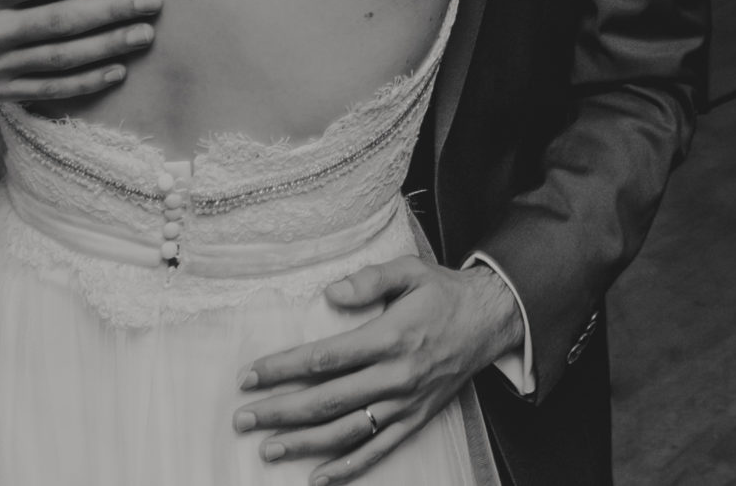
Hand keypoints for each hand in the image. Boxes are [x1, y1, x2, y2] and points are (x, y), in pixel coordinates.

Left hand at [236, 259, 526, 483]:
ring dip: (304, 443)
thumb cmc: (443, 294)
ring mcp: (407, 402)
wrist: (491, 319)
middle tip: (243, 417)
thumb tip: (331, 294)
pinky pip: (379, 449)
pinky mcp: (417, 418)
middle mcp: (398, 374)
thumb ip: (370, 280)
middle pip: (328, 400)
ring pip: (348, 430)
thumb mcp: (411, 270)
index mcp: (392, 336)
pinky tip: (318, 477)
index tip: (250, 376)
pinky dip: (348, 468)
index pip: (326, 359)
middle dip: (281, 411)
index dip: (284, 369)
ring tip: (267, 448)